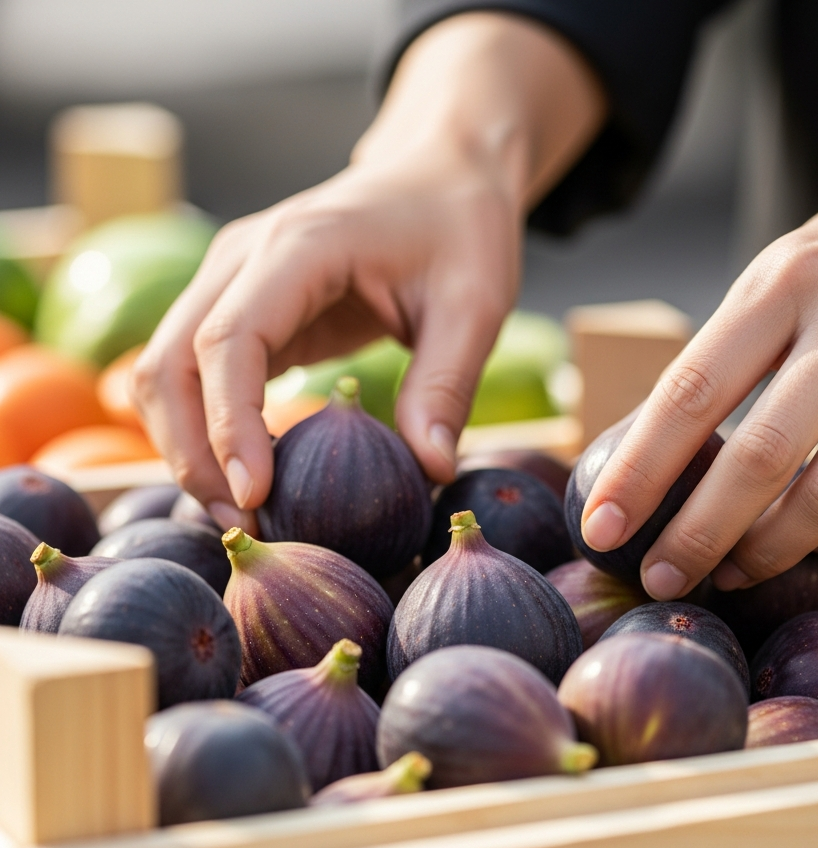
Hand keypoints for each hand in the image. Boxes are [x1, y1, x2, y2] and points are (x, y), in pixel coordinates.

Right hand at [131, 12, 603, 530]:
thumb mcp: (475, 304)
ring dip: (186, 446)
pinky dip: (205, 428)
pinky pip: (197, 374)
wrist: (438, 173)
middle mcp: (243, 258)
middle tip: (241, 527)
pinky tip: (246, 477)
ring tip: (238, 515)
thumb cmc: (460, 229)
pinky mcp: (244, 307)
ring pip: (165, 370)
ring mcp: (232, 280)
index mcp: (299, 247)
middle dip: (191, 452)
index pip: (229, 339)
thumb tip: (430, 471)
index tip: (256, 497)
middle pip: (170, 361)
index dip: (229, 424)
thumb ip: (447, 385)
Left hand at [580, 103, 817, 599]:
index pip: (690, 391)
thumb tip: (654, 443)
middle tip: (661, 578)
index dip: (638, 471)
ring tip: (730, 572)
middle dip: (696, 534)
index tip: (600, 525)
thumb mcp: (793, 264)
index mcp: (786, 280)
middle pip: (757, 457)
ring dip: (769, 552)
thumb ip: (735, 345)